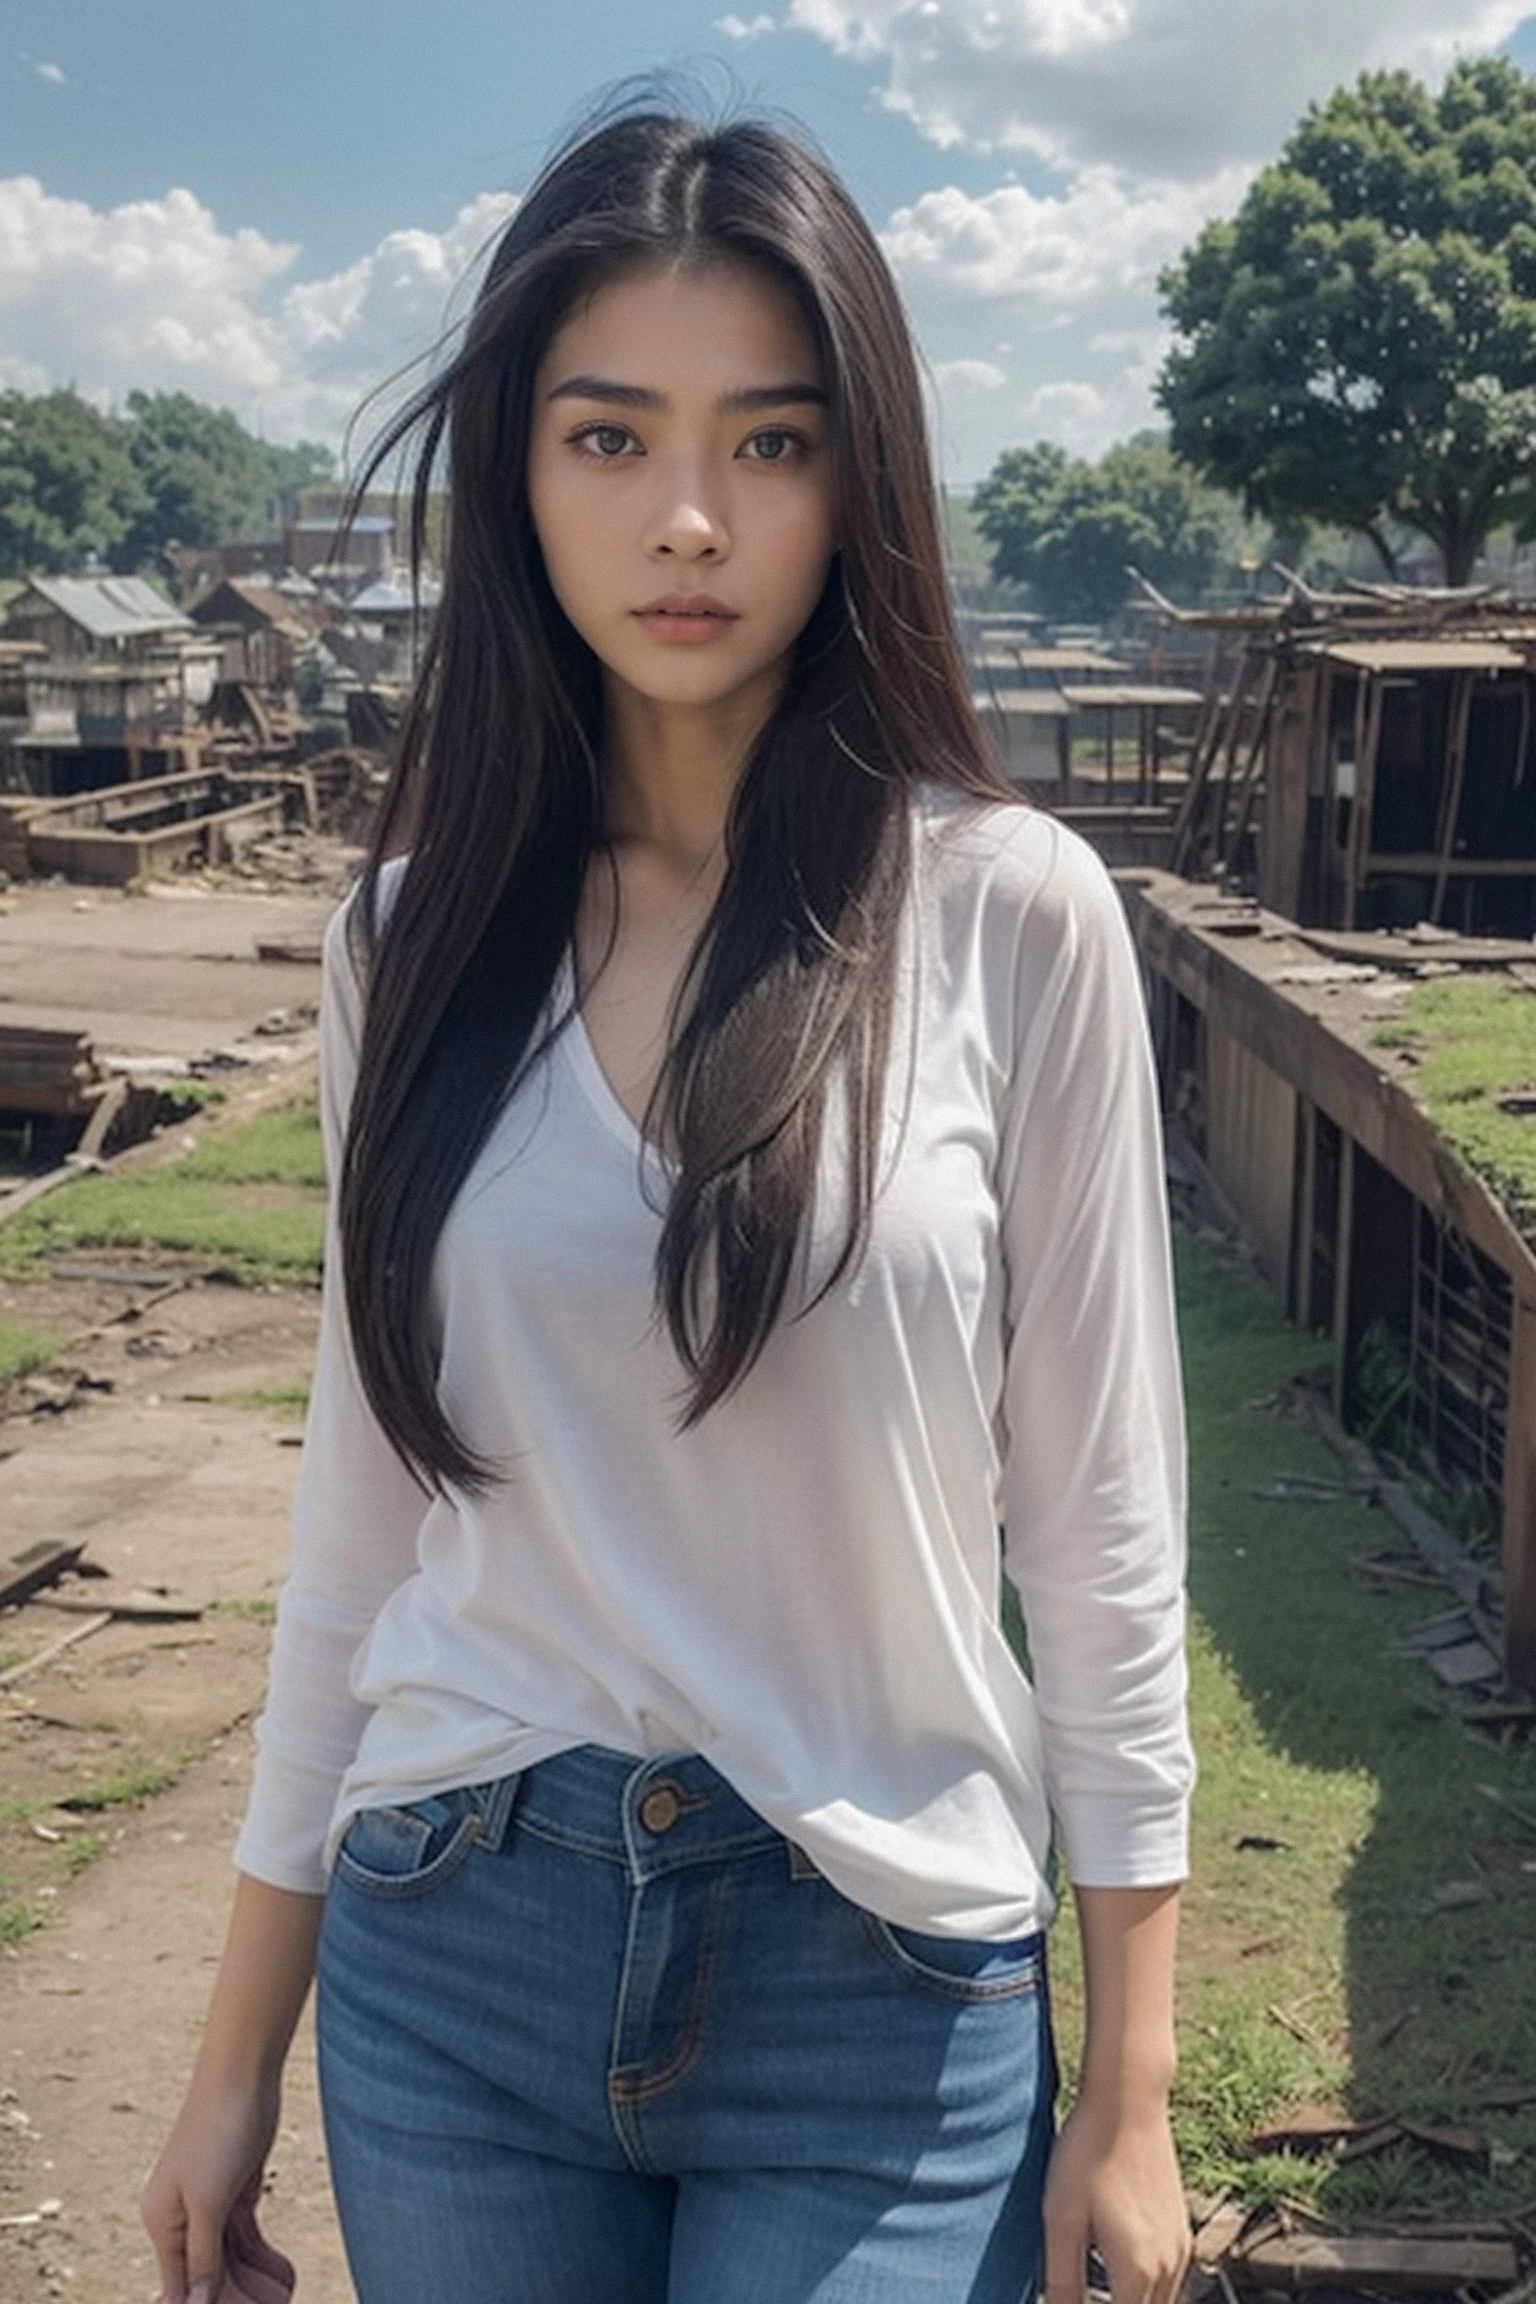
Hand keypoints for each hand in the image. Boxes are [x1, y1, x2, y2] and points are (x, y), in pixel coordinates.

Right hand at [143, 2073, 293, 2302]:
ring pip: (227, 2260)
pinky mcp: (235, 2191)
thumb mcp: (208, 2198)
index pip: (182, 2286)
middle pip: (206, 2276)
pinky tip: (282, 2273)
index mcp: (162, 2222)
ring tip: (284, 2293)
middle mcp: (180, 2218)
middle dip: (237, 2295)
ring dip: (252, 2281)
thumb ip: (202, 2254)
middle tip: (274, 2303)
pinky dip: (260, 2257)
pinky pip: (243, 2238)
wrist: (243, 2072)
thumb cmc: (218, 2128)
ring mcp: (209, 2204)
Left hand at [1042, 2091, 1189, 2303]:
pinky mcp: (1181, 2228)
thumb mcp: (1061, 2218)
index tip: (1067, 2299)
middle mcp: (1169, 2266)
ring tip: (1090, 2287)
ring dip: (1128, 2303)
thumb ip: (1062, 2279)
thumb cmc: (1088, 2153)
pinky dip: (1144, 2290)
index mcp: (1138, 2271)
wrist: (1128, 2100)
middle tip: (1076, 2292)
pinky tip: (1112, 2269)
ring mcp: (1180, 2247)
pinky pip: (1168, 2281)